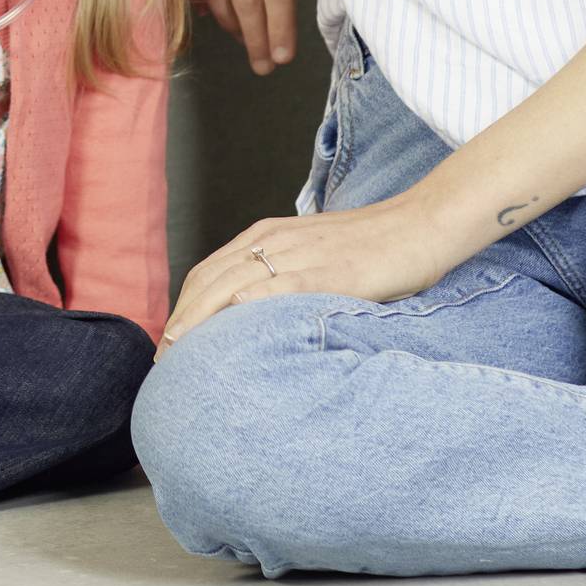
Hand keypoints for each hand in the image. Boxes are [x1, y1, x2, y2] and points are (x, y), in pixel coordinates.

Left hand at [160, 194, 459, 348]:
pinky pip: (281, 286)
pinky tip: (230, 322)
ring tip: (181, 354)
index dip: (182, 307)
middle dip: (180, 320)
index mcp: (267, 236)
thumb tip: (253, 315)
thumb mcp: (314, 255)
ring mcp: (300, 254)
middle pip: (208, 280)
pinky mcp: (330, 272)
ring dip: (200, 319)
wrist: (421, 225)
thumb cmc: (372, 246)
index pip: (207, 272)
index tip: (169, 343)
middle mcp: (274, 241)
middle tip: (164, 360)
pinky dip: (250, 303)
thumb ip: (282, 276)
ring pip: (232, 283)